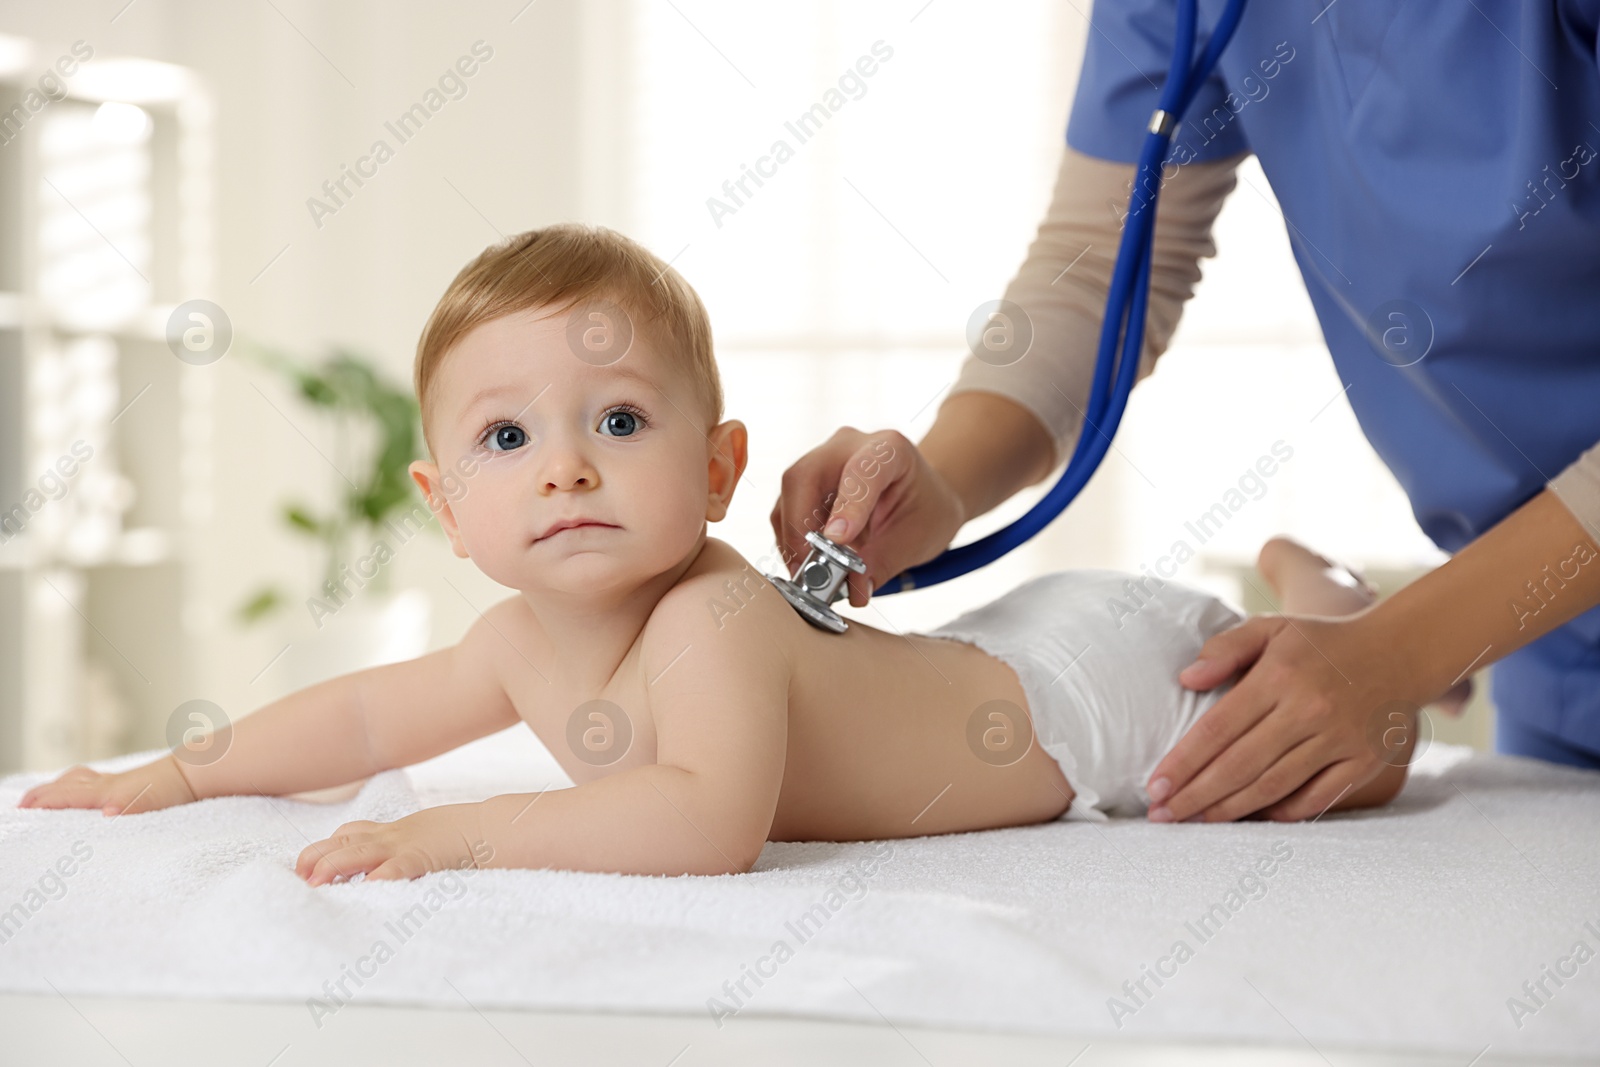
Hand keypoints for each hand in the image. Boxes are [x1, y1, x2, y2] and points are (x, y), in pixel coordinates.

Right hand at [18, 755, 197, 815]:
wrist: (196, 773)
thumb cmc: (175, 790)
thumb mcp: (152, 803)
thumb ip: (129, 807)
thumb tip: (107, 813)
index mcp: (108, 792)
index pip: (67, 797)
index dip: (44, 803)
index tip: (23, 810)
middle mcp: (108, 785)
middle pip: (66, 786)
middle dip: (42, 795)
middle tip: (22, 805)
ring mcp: (116, 782)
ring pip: (78, 779)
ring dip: (56, 786)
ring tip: (42, 796)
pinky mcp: (126, 783)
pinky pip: (92, 781)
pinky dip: (76, 783)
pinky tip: (80, 790)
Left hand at [296, 804, 491, 885]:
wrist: (492, 828)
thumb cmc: (464, 838)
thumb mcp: (427, 838)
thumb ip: (406, 852)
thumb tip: (386, 873)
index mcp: (394, 832)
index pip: (350, 833)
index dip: (323, 847)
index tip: (303, 864)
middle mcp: (393, 837)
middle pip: (344, 841)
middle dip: (317, 857)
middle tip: (299, 876)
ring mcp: (406, 846)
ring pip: (358, 853)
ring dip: (333, 867)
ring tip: (314, 884)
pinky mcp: (422, 858)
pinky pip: (394, 868)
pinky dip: (377, 877)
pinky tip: (363, 889)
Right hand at [770, 427, 965, 605]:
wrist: (922, 496)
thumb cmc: (926, 508)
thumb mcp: (919, 538)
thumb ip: (885, 561)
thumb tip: (853, 589)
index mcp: (890, 448)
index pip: (861, 470)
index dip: (847, 505)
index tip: (837, 541)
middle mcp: (848, 446)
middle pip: (805, 476)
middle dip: (800, 527)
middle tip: (808, 570)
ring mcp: (822, 462)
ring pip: (789, 495)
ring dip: (792, 539)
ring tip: (808, 575)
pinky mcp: (807, 484)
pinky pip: (786, 511)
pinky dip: (792, 542)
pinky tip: (807, 564)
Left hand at [1145, 612, 1420, 822]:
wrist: (1402, 652)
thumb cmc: (1322, 642)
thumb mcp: (1272, 627)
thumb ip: (1226, 648)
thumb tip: (1186, 679)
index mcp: (1280, 676)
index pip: (1218, 728)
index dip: (1184, 761)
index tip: (1155, 785)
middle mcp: (1309, 710)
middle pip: (1240, 764)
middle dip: (1195, 795)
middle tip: (1162, 815)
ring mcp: (1339, 739)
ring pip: (1272, 785)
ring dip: (1229, 810)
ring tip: (1194, 821)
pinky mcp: (1364, 761)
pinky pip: (1316, 798)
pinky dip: (1281, 812)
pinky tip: (1251, 819)